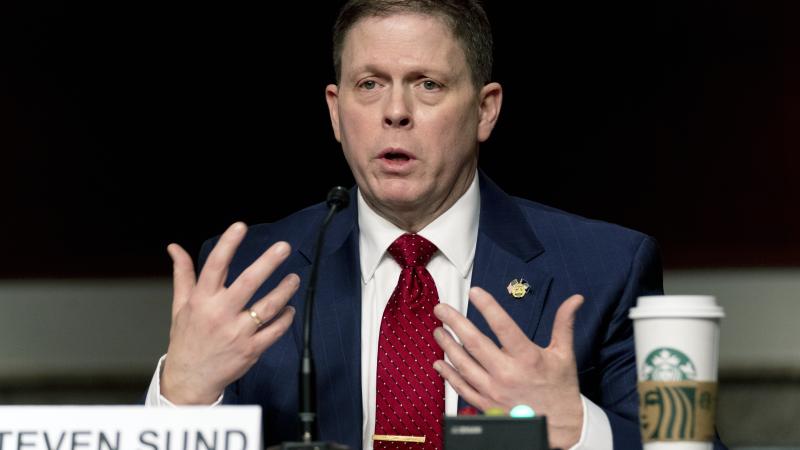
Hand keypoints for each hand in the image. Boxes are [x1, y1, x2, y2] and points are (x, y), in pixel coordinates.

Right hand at [160, 222, 298, 403]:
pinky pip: (275, 330)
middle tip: (283, 247)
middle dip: (267, 263)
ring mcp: (237, 333)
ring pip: (268, 307)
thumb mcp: (180, 306)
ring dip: (284, 290)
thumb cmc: (187, 340)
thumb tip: (175, 248)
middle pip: (248, 283)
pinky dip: (285, 317)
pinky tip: (289, 308)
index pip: (215, 266)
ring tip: (294, 278)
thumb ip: (183, 275)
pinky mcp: (251, 349)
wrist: (190, 379)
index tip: (240, 227)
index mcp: (202, 301)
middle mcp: (220, 314)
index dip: (228, 244)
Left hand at [432, 287, 584, 448]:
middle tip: (441, 308)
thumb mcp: (565, 355)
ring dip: (447, 345)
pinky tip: (439, 362)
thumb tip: (575, 299)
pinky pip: (462, 388)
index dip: (488, 307)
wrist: (560, 428)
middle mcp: (508, 374)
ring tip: (438, 330)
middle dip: (455, 322)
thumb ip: (564, 324)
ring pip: (463, 364)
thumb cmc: (561, 388)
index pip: (504, 327)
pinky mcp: (486, 405)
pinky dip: (448, 374)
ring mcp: (494, 391)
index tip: (474, 292)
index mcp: (528, 358)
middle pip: (474, 343)